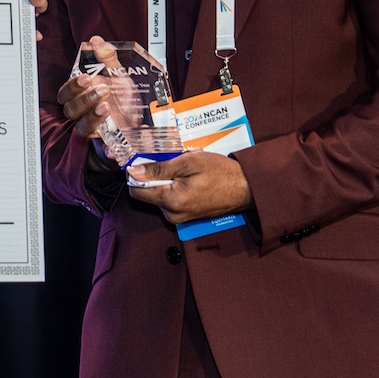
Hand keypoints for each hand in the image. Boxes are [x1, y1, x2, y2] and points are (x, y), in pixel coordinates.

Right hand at [57, 35, 123, 159]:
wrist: (140, 119)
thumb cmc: (123, 96)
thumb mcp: (119, 75)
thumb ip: (107, 59)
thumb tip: (95, 41)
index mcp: (82, 96)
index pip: (66, 93)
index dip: (72, 86)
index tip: (85, 77)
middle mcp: (84, 113)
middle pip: (71, 110)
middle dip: (84, 99)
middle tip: (102, 89)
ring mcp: (95, 128)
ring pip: (82, 127)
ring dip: (92, 116)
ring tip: (106, 107)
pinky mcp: (106, 142)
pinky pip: (101, 148)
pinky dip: (106, 149)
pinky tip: (112, 146)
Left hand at [126, 151, 253, 225]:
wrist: (245, 188)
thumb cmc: (220, 173)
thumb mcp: (188, 163)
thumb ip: (159, 169)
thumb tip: (133, 171)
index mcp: (171, 202)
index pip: (137, 191)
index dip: (138, 173)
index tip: (146, 159)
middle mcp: (172, 214)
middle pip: (148, 192)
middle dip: (156, 174)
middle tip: (174, 160)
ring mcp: (179, 217)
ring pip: (160, 194)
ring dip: (168, 179)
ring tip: (186, 168)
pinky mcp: (186, 216)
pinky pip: (171, 199)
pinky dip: (176, 186)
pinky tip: (190, 177)